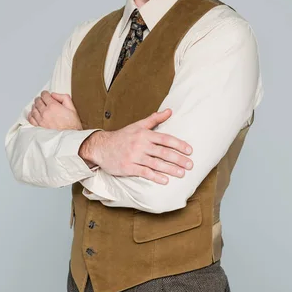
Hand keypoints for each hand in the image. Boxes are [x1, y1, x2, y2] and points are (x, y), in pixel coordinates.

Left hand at [27, 91, 82, 129]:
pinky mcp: (39, 127)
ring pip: (33, 109)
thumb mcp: (72, 108)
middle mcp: (45, 112)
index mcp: (53, 106)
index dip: (45, 93)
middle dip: (40, 99)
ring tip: (39, 107)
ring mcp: (41, 120)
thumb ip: (63, 97)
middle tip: (43, 100)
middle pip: (37, 101)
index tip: (46, 95)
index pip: (44, 95)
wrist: (70, 138)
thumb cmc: (72, 125)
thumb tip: (54, 95)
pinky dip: (31, 115)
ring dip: (35, 106)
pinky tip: (34, 114)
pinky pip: (31, 119)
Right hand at [79, 108, 193, 184]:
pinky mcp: (128, 167)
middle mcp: (140, 144)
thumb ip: (154, 119)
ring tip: (182, 174)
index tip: (190, 151)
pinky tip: (165, 180)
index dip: (179, 144)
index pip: (165, 138)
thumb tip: (169, 111)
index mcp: (144, 134)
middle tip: (190, 165)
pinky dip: (155, 177)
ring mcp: (134, 156)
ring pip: (156, 163)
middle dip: (178, 159)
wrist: (101, 147)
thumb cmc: (122, 136)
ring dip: (170, 169)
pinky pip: (144, 172)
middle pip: (163, 152)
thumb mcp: (137, 125)